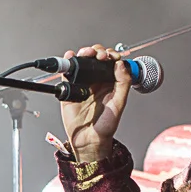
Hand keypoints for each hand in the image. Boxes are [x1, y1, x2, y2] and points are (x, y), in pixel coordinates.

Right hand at [58, 44, 131, 161]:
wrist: (89, 140)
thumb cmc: (106, 127)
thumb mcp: (119, 104)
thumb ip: (123, 83)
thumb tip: (121, 65)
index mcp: (111, 83)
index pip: (112, 63)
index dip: (111, 55)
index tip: (112, 57)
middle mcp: (97, 81)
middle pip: (96, 59)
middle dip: (98, 52)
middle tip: (99, 56)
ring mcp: (83, 84)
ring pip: (83, 62)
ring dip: (84, 53)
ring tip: (87, 54)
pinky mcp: (70, 89)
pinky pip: (68, 72)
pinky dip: (68, 62)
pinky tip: (71, 57)